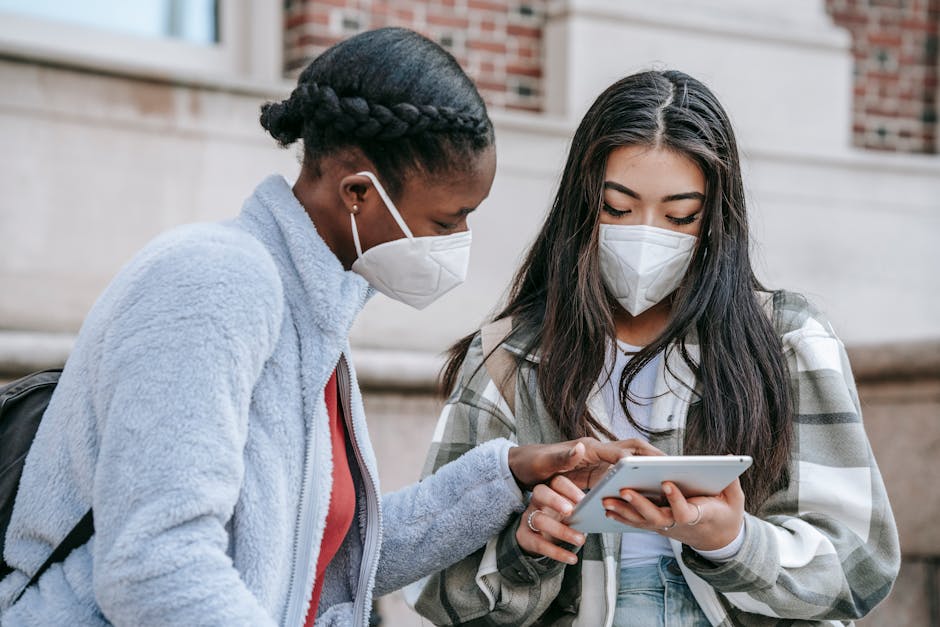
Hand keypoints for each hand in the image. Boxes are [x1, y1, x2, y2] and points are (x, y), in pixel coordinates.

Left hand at [508, 437, 663, 490]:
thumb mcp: (544, 463)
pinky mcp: (597, 474)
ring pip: (630, 463)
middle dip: (653, 457)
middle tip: (676, 468)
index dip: (640, 457)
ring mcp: (598, 462)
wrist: (522, 467)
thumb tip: (580, 448)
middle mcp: (597, 452)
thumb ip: (562, 457)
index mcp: (589, 448)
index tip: (658, 464)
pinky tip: (644, 497)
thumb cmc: (533, 462)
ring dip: (647, 470)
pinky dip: (634, 482)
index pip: (620, 449)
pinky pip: (621, 476)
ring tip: (669, 483)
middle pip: (632, 451)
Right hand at [516, 476, 585, 564]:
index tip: (583, 500)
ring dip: (562, 531)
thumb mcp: (567, 511)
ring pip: (540, 520)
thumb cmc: (558, 520)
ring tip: (580, 540)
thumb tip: (598, 509)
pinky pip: (539, 544)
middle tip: (571, 512)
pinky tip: (572, 558)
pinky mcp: (525, 537)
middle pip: (540, 492)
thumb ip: (580, 508)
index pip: (556, 482)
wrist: (536, 538)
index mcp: (550, 490)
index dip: (569, 489)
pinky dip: (557, 552)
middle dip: (555, 500)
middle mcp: (537, 501)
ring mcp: (529, 518)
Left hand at [601, 479, 744, 550]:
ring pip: (642, 521)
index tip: (667, 483)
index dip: (676, 500)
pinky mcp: (657, 526)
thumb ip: (731, 482)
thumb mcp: (734, 499)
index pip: (685, 512)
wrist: (717, 538)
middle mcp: (678, 524)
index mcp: (699, 516)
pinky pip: (637, 522)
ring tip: (606, 499)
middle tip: (624, 490)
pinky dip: (622, 516)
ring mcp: (666, 527)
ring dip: (623, 511)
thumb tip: (729, 459)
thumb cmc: (725, 514)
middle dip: (639, 504)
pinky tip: (607, 508)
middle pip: (656, 518)